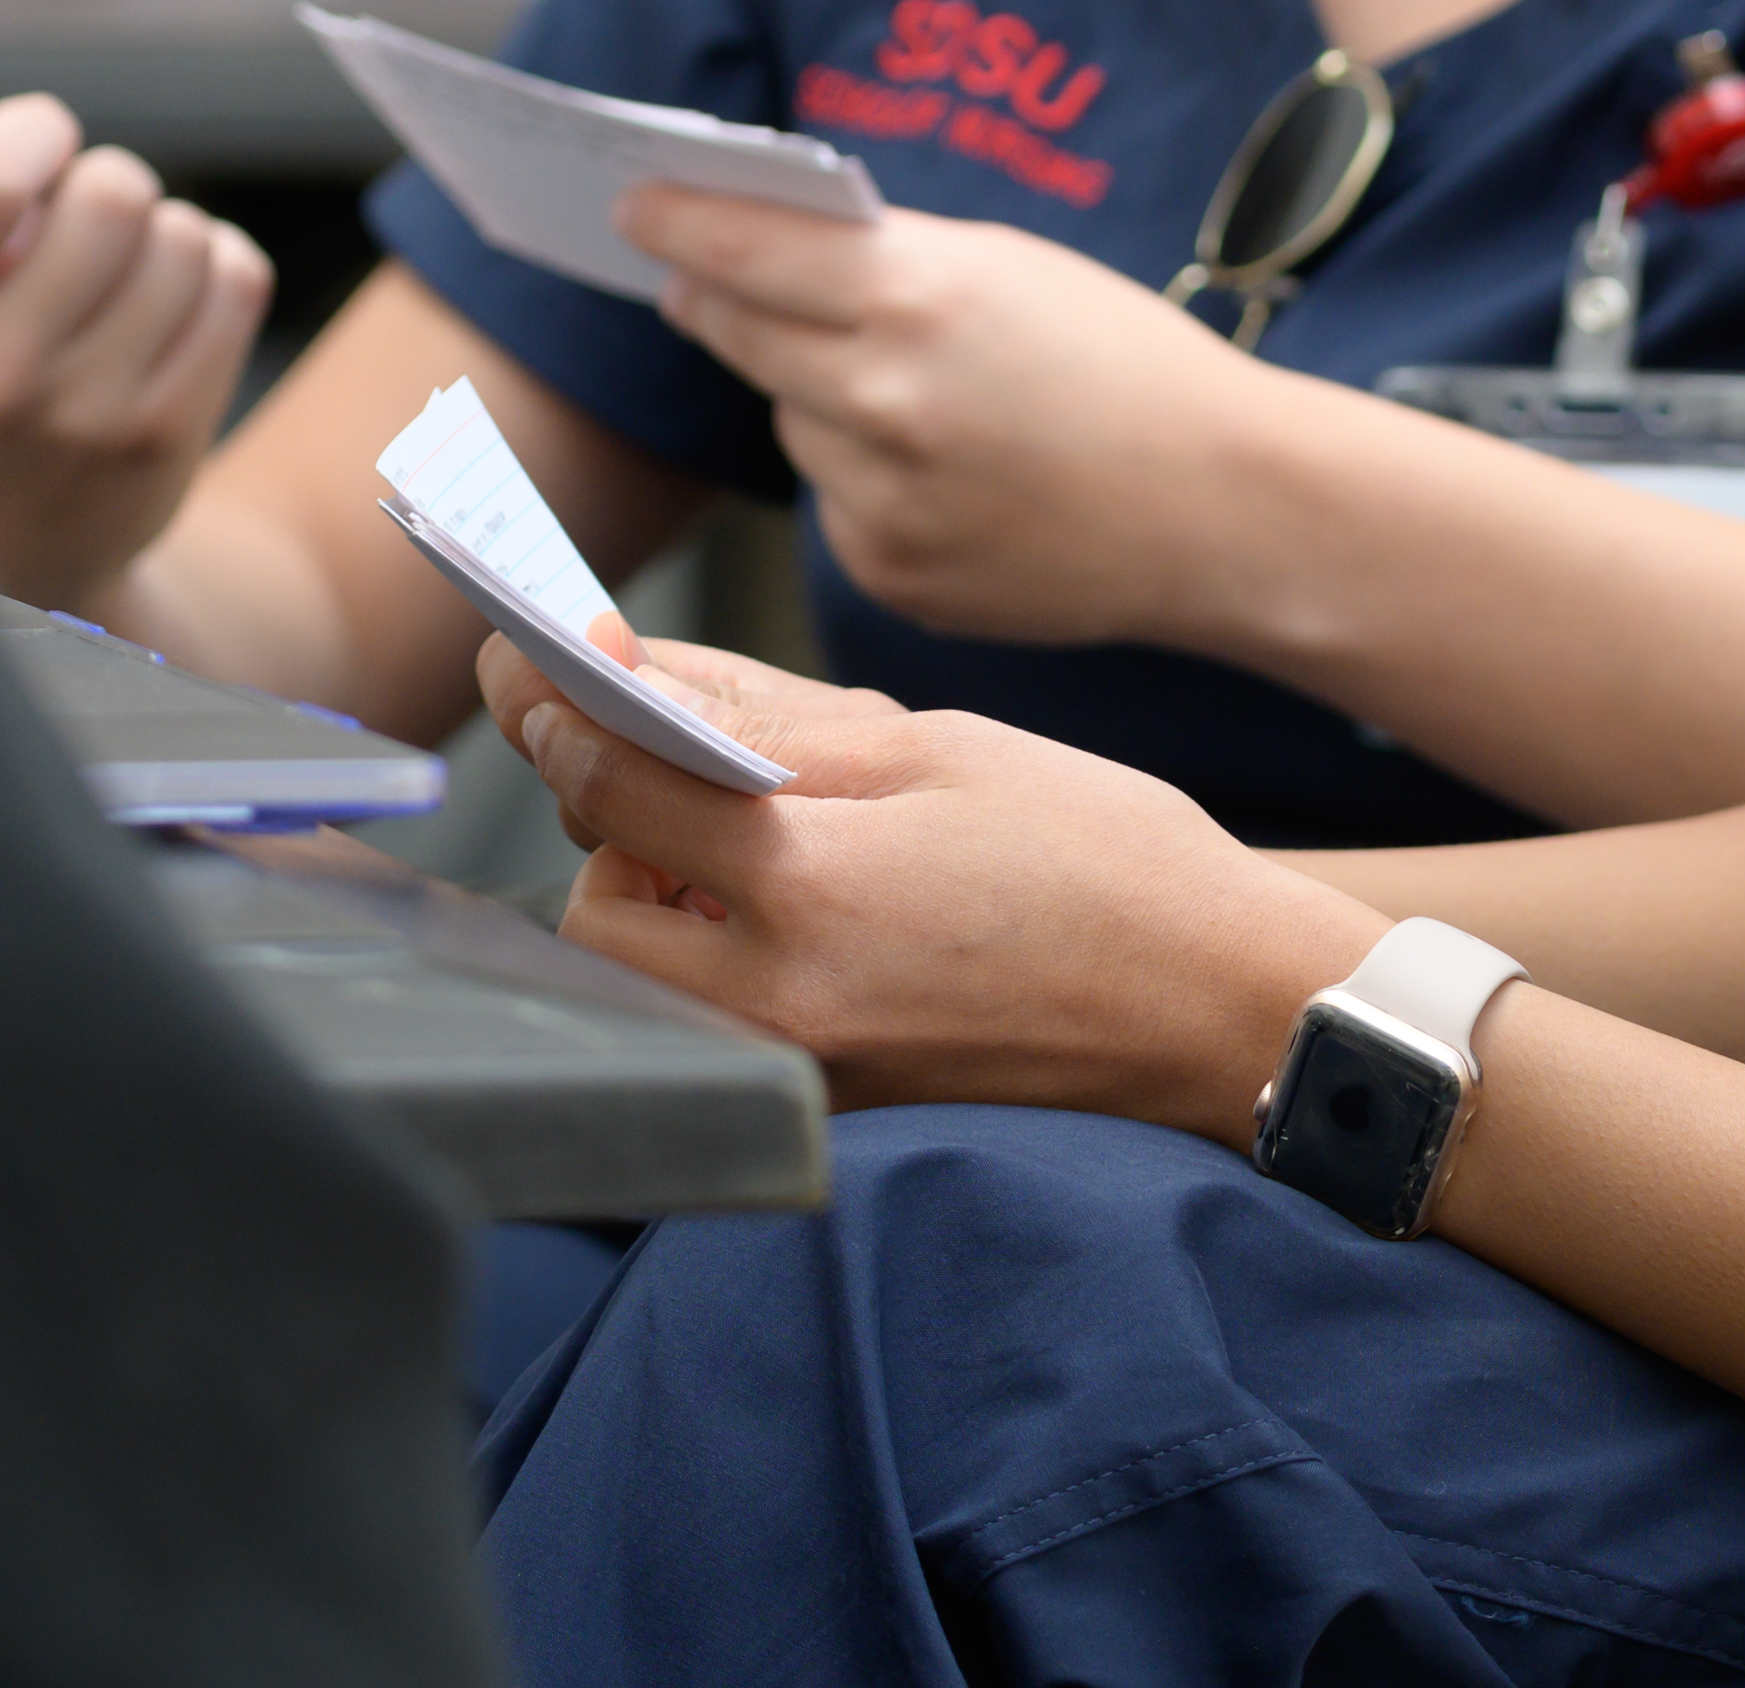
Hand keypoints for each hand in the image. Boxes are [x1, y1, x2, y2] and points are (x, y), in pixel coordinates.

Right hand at [0, 86, 274, 608]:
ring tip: (116, 278)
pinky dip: (212, 268)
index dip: (31, 129)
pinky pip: (234, 276)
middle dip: (102, 181)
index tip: (38, 139)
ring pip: (182, 232)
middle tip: (79, 221)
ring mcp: (91, 414)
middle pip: (112, 192)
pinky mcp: (171, 432)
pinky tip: (165, 305)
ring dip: (159, 232)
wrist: (17, 552)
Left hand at [487, 633, 1376, 1131]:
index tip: (522, 647)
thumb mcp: (944, 750)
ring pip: (641, 975)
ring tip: (749, 836)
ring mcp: (803, 1064)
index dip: (553, 704)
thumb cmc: (1107, 859)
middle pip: (595, 904)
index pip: (611, 786)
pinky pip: (712, 1016)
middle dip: (607, 820)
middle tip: (668, 755)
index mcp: (812, 889)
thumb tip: (639, 676)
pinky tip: (794, 896)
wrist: (1222, 1008)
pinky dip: (714, 950)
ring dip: (653, 894)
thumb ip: (776, 724)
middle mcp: (782, 1000)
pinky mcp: (829, 1097)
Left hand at [616, 184, 1306, 652]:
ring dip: (817, 394)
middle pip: (740, 331)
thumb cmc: (1127, 363)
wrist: (1224, 507)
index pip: (744, 247)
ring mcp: (881, 498)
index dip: (678, 221)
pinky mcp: (888, 573)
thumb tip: (753, 247)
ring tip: (918, 393)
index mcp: (919, 296)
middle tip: (694, 276)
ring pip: (795, 419)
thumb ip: (885, 257)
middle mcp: (884, 398)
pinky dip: (866, 476)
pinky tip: (949, 472)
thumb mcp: (1011, 268)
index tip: (631, 204)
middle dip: (718, 298)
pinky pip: (836, 498)